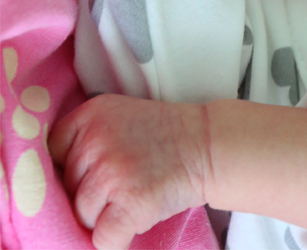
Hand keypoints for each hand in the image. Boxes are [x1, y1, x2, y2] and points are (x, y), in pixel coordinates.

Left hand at [49, 95, 212, 249]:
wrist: (208, 145)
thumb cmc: (164, 134)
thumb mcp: (119, 116)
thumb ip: (86, 137)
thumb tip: (52, 181)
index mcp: (90, 115)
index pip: (51, 153)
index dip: (70, 167)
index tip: (91, 170)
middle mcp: (95, 141)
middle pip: (68, 188)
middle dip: (91, 193)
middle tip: (124, 179)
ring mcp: (111, 173)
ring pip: (82, 216)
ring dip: (105, 215)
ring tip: (134, 194)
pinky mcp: (129, 204)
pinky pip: (102, 240)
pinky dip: (117, 239)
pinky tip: (134, 219)